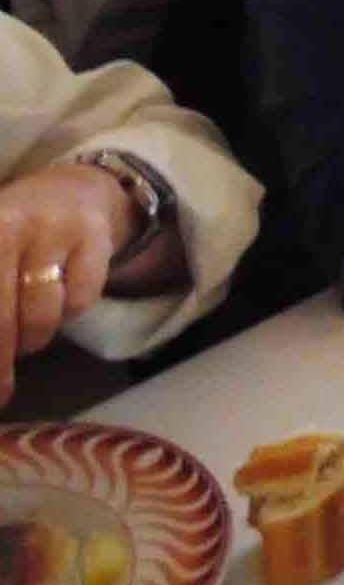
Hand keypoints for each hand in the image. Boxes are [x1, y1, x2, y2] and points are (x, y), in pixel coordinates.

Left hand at [0, 164, 126, 403]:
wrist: (73, 190)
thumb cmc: (11, 237)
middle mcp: (7, 227)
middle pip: (0, 315)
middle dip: (0, 362)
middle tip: (1, 394)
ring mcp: (52, 229)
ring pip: (41, 314)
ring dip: (33, 338)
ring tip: (29, 338)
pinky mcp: (93, 236)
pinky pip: (80, 301)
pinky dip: (70, 313)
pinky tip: (61, 304)